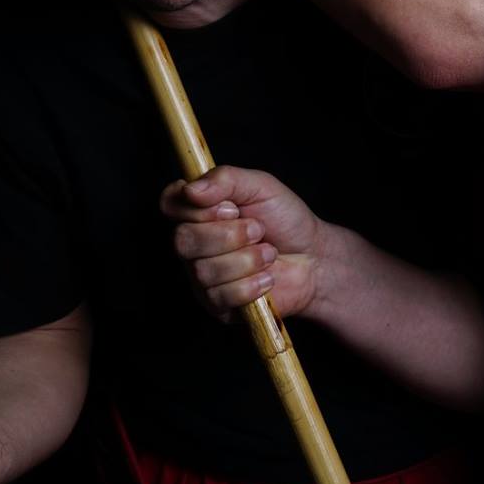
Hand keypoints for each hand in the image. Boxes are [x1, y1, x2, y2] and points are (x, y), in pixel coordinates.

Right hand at [162, 165, 324, 320]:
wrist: (314, 258)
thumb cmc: (285, 220)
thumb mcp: (260, 187)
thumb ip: (225, 179)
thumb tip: (191, 189)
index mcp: (199, 211)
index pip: (170, 203)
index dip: (195, 207)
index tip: (229, 207)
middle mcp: (194, 244)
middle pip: (183, 240)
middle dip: (229, 235)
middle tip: (258, 230)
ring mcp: (201, 276)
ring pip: (204, 270)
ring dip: (246, 260)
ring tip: (268, 253)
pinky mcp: (216, 304)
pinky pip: (219, 296)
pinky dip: (250, 285)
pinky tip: (267, 278)